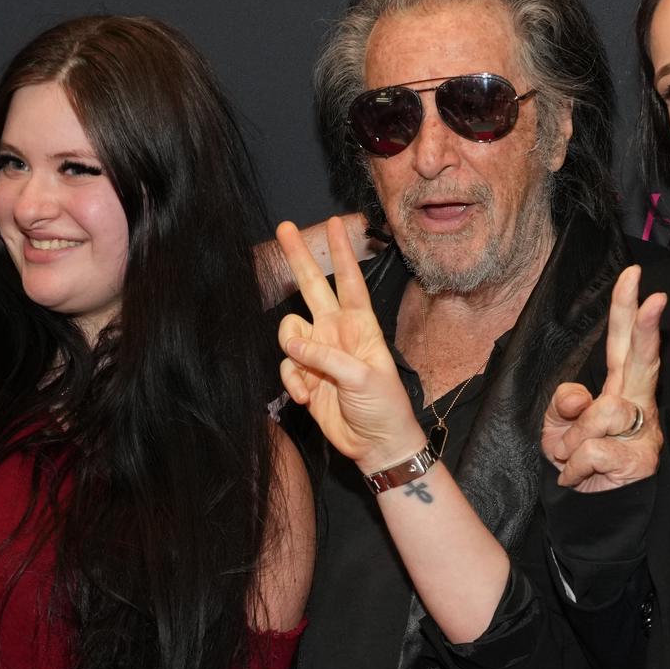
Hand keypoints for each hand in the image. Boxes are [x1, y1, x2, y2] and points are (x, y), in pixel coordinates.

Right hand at [274, 218, 426, 473]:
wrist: (376, 445)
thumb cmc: (384, 408)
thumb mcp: (363, 379)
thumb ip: (326, 357)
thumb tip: (292, 342)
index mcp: (360, 326)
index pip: (348, 282)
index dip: (341, 253)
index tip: (335, 223)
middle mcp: (336, 332)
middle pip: (313, 288)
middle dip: (299, 258)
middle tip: (285, 228)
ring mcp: (319, 353)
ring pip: (290, 332)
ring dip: (292, 352)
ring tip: (308, 380)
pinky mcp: (305, 376)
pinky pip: (286, 367)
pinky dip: (292, 383)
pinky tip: (306, 399)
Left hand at [541, 265, 664, 492]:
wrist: (591, 511)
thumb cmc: (578, 462)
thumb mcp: (558, 428)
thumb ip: (564, 404)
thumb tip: (579, 397)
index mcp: (618, 388)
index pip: (622, 343)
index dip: (627, 310)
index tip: (635, 276)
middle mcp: (637, 404)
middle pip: (642, 359)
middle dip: (645, 326)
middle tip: (653, 296)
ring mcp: (644, 432)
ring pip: (600, 414)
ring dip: (571, 442)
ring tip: (571, 459)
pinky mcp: (641, 460)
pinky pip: (592, 451)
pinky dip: (573, 467)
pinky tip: (579, 477)